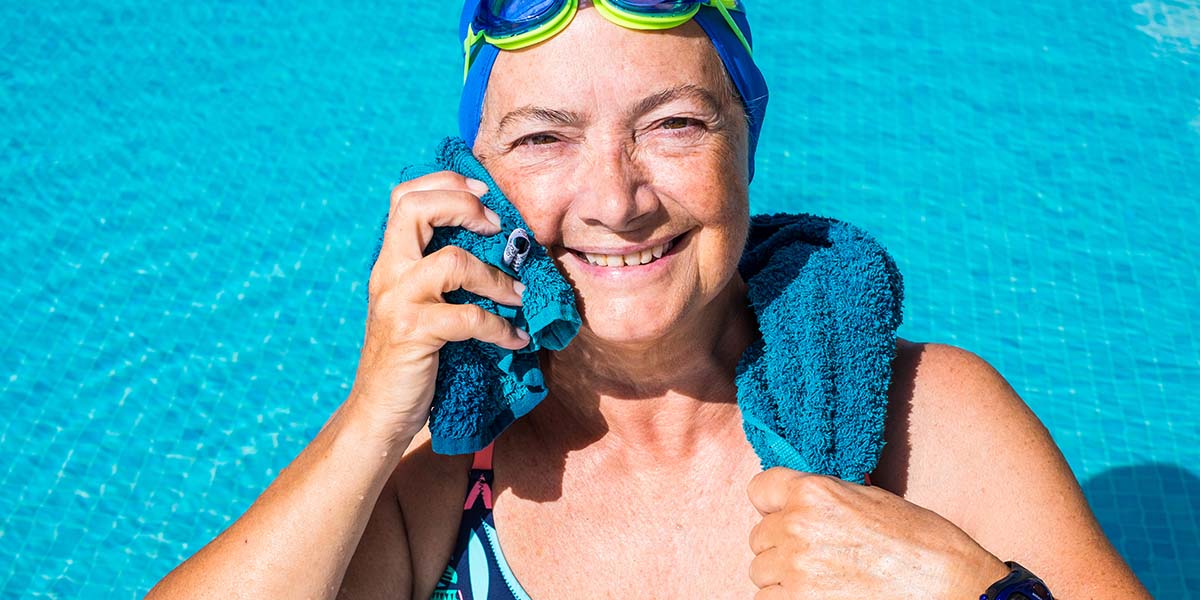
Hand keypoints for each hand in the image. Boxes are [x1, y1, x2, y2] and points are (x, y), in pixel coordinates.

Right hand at [349, 172, 529, 446]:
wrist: (380, 412)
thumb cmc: (409, 357)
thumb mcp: (416, 305)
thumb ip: (436, 274)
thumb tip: (492, 245)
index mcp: (390, 261)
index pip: (403, 197)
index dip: (445, 183)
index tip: (483, 191)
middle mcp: (388, 274)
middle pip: (415, 209)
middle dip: (463, 205)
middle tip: (497, 227)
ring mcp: (398, 302)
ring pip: (454, 262)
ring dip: (498, 278)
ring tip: (521, 296)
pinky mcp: (414, 334)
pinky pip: (469, 318)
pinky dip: (501, 327)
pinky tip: (516, 339)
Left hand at [746, 467, 1009, 598]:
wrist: (952, 588)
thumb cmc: (924, 544)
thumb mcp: (872, 499)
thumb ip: (826, 499)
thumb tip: (799, 503)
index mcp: (814, 492)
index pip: (759, 490)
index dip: (773, 505)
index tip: (784, 516)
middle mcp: (796, 526)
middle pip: (759, 537)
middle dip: (782, 546)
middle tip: (820, 557)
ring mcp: (795, 569)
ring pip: (761, 574)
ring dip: (783, 579)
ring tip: (823, 582)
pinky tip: (818, 597)